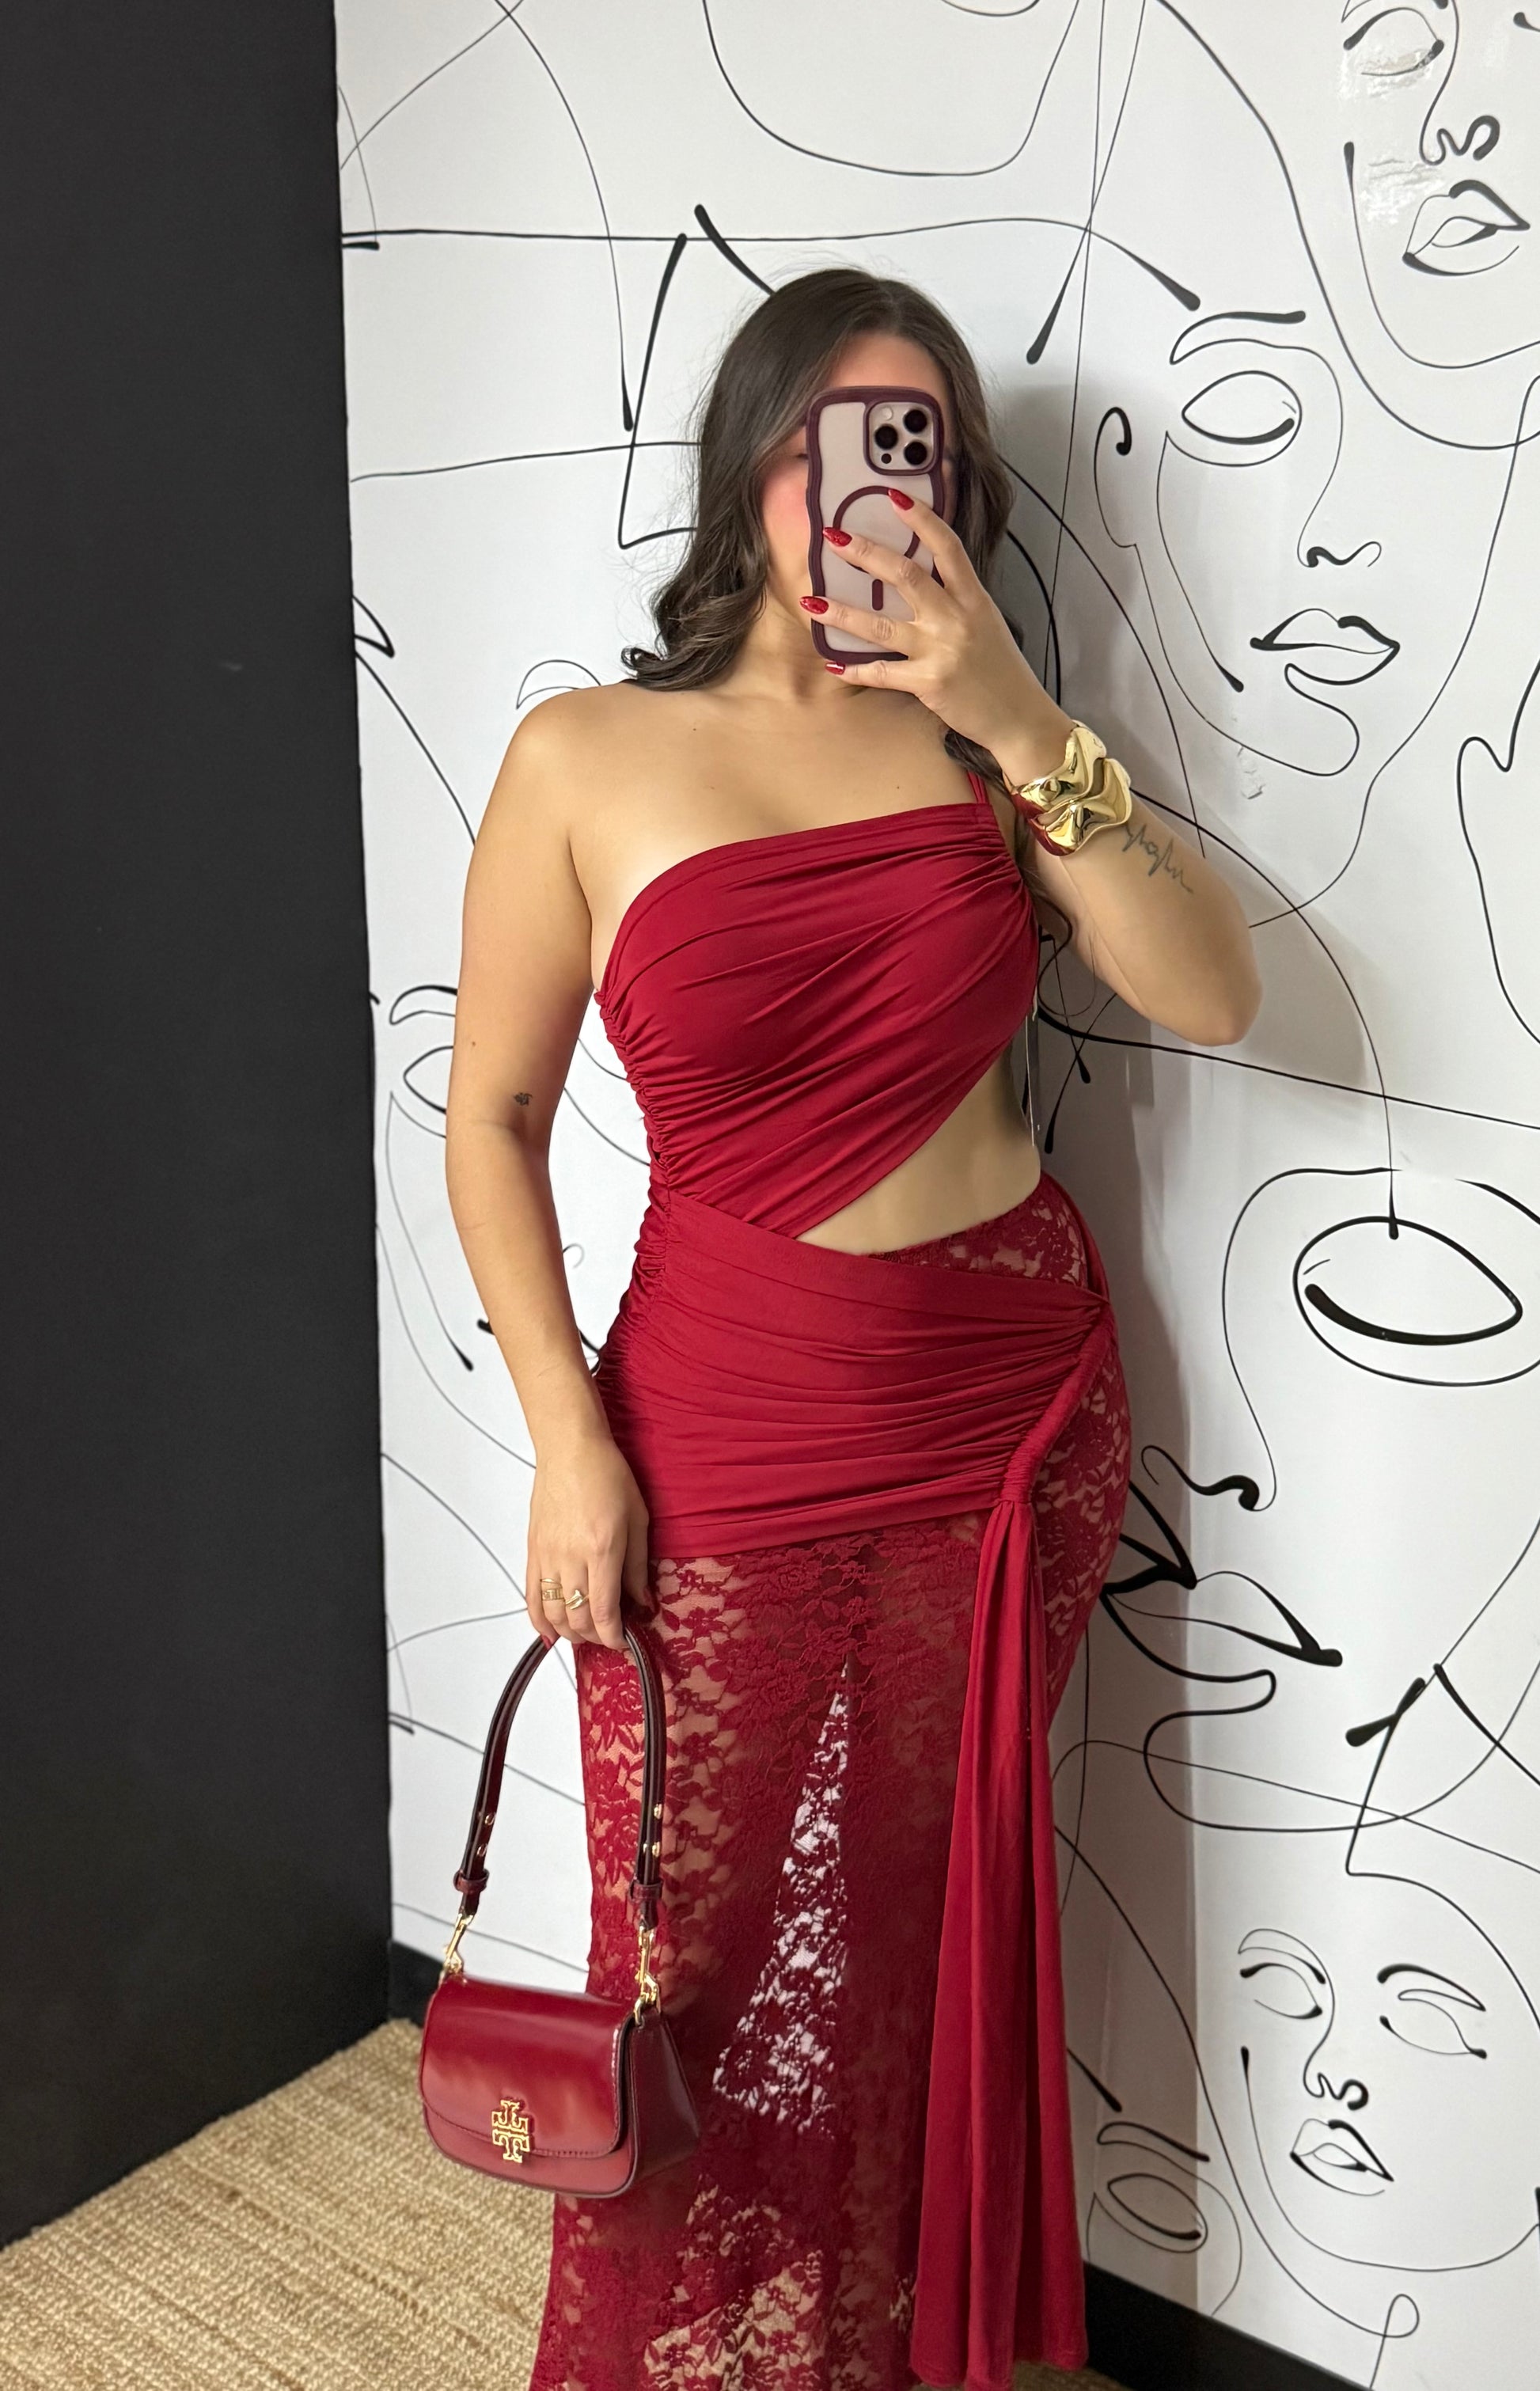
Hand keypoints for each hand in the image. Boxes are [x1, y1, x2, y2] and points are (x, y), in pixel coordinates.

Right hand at [526, 1425, 650, 1650]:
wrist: (570, 1449)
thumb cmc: (606, 1474)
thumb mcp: (638, 1519)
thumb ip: (638, 1566)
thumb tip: (643, 1602)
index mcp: (602, 1550)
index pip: (603, 1612)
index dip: (614, 1637)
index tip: (624, 1643)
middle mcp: (571, 1557)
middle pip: (577, 1619)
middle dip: (595, 1637)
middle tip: (609, 1635)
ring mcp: (547, 1556)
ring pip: (553, 1614)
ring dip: (570, 1633)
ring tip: (586, 1633)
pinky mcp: (533, 1551)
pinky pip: (531, 1597)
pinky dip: (540, 1621)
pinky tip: (550, 1632)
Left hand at [803, 489, 1067, 767]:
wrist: (1019, 717)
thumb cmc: (1001, 671)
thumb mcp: (987, 624)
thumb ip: (957, 601)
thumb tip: (921, 581)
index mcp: (974, 598)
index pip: (947, 547)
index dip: (921, 519)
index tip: (893, 496)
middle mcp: (956, 618)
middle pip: (906, 576)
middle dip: (866, 554)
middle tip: (834, 538)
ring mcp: (941, 650)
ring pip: (881, 626)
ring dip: (842, 613)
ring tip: (811, 603)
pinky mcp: (928, 683)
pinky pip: (882, 673)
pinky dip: (855, 669)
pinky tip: (833, 663)